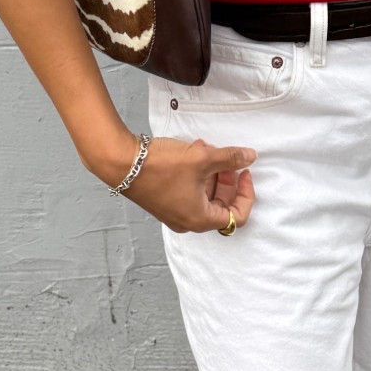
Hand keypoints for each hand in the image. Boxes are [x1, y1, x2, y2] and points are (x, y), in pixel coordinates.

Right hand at [117, 135, 256, 232]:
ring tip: (206, 149)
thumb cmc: (160, 166)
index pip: (238, 216)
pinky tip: (194, 152)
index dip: (246, 194)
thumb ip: (230, 158)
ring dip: (212, 174)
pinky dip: (197, 175)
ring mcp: (174, 213)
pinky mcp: (165, 202)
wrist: (121, 162)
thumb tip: (250, 157)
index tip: (244, 172)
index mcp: (200, 219)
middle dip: (228, 180)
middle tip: (226, 159)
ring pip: (205, 196)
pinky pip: (190, 192)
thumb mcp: (203, 158)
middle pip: (221, 205)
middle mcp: (188, 222)